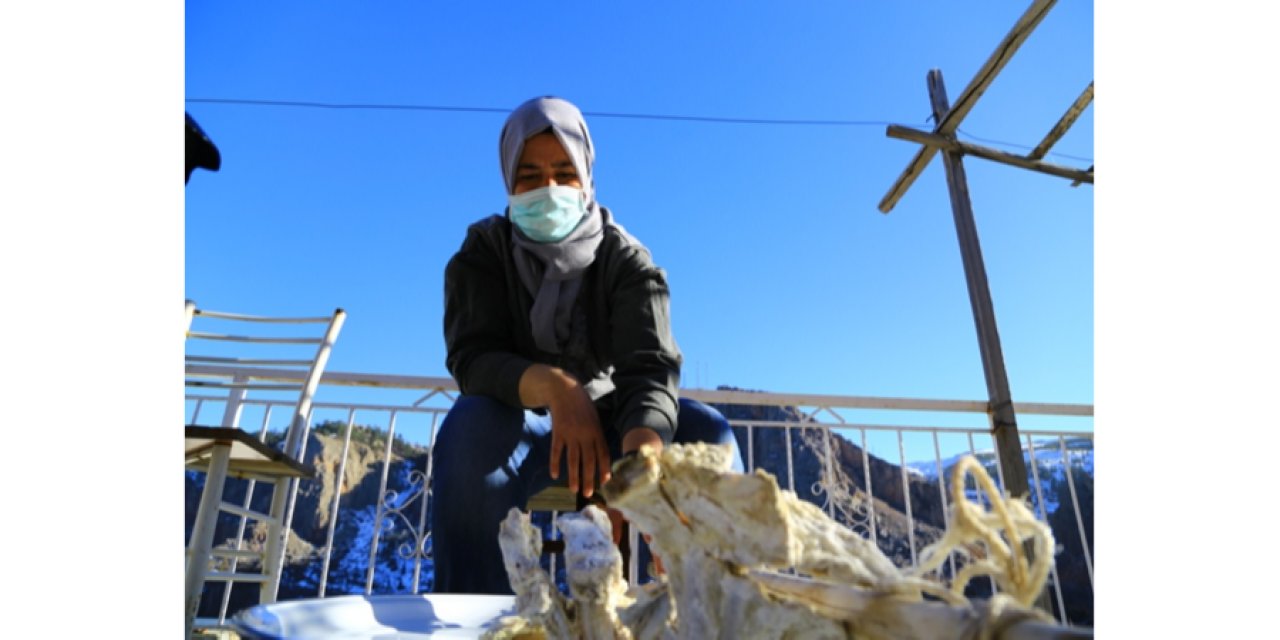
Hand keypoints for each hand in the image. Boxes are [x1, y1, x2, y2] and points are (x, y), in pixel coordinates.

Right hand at [520, 365, 611, 497]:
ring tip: (574, 490)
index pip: (602, 453)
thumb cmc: (582, 407)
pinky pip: (556, 450)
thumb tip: (601, 457)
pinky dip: (555, 463)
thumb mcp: (594, 419)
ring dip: (573, 476)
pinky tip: (554, 474)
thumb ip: (597, 436)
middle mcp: (585, 434)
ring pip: (573, 459)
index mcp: (597, 431)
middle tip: (588, 493)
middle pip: (589, 460)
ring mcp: (571, 433)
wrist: (565, 391)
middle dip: (589, 478)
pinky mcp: (558, 432)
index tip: (605, 482)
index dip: (604, 468)